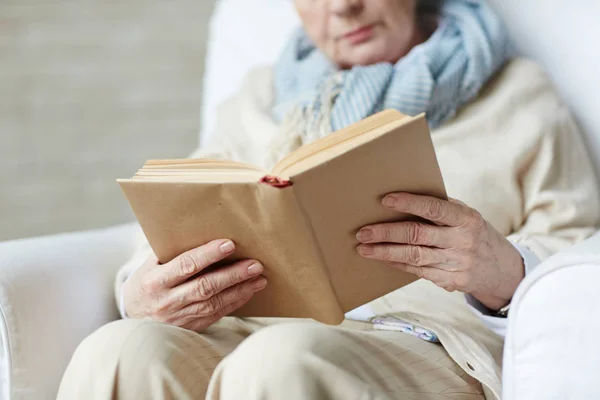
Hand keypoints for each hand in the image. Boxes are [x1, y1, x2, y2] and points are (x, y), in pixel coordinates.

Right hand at [123, 239, 266, 331]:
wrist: (133, 320)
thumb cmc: (145, 283)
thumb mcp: (149, 266)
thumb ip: (171, 252)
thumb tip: (200, 229)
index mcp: (155, 281)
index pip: (186, 265)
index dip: (208, 255)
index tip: (229, 244)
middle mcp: (167, 301)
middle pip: (205, 287)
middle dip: (233, 275)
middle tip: (255, 264)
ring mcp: (179, 317)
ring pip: (214, 303)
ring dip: (240, 290)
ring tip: (259, 278)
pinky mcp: (190, 328)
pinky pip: (216, 315)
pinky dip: (234, 303)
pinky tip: (248, 291)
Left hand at [356, 193, 524, 310]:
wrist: (500, 269)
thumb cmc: (473, 233)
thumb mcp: (466, 216)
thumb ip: (441, 208)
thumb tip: (403, 198)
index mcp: (466, 219)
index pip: (434, 208)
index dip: (409, 203)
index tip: (385, 200)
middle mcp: (462, 241)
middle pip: (417, 235)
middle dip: (386, 233)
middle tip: (363, 232)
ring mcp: (457, 263)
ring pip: (413, 256)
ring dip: (385, 252)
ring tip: (364, 248)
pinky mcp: (451, 281)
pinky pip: (417, 271)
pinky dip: (397, 264)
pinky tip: (382, 258)